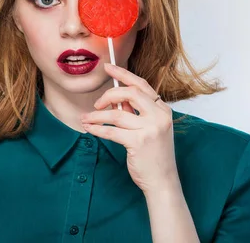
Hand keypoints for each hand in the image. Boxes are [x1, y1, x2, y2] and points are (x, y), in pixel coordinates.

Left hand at [80, 63, 179, 194]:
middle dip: (108, 95)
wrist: (163, 181)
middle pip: (129, 93)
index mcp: (163, 109)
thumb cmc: (154, 155)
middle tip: (96, 104)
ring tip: (86, 119)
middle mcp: (159, 116)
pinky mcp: (139, 142)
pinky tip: (89, 128)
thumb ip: (135, 113)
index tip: (108, 68)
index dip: (123, 74)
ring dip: (96, 116)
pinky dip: (97, 129)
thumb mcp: (149, 128)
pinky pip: (111, 131)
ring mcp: (151, 129)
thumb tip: (113, 100)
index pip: (142, 85)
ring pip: (116, 114)